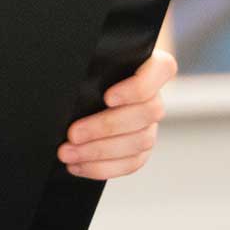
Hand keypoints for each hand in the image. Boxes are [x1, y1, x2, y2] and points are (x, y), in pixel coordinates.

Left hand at [57, 48, 176, 180]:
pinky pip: (131, 163)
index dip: (138, 87)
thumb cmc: (84, 71)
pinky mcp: (141, 148)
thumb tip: (67, 76)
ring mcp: (150, 124)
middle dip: (106, 127)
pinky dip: (102, 167)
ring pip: (140, 141)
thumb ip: (90, 66)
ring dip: (99, 151)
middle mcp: (155, 96)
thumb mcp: (88, 62)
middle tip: (72, 134)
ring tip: (67, 153)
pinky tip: (77, 166)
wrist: (80, 91)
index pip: (162, 70)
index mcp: (149, 65)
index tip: (107, 97)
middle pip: (147, 113)